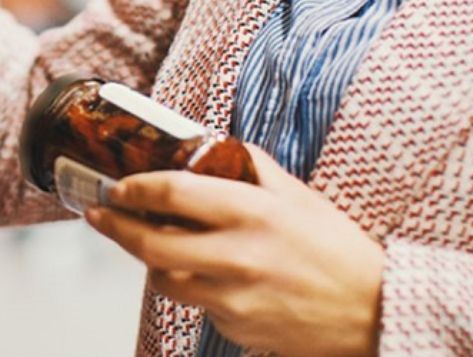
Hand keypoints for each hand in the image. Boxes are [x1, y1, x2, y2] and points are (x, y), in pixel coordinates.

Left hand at [85, 146, 383, 356]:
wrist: (373, 310)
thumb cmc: (336, 248)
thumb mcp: (296, 193)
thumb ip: (249, 165)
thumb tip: (207, 144)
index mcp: (252, 211)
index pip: (171, 192)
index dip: (133, 188)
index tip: (116, 185)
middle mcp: (237, 255)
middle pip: (150, 243)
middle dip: (115, 227)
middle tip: (99, 214)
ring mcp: (233, 297)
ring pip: (163, 278)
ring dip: (149, 258)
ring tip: (148, 240)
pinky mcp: (235, 327)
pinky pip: (195, 303)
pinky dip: (191, 286)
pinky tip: (206, 273)